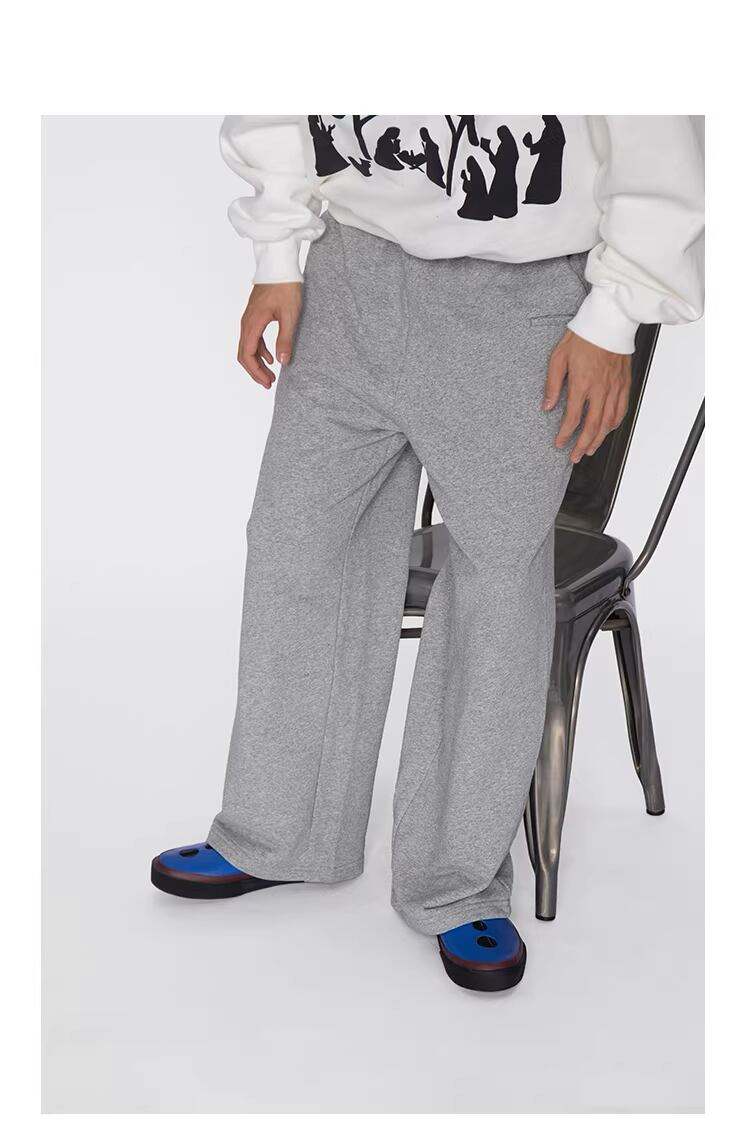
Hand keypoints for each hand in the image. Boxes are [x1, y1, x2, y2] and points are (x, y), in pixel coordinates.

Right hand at [237, 282, 302, 388]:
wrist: (279, 265)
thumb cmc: (285, 287)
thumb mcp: (289, 316)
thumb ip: (285, 339)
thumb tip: (283, 362)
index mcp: (252, 324)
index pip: (247, 355)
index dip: (255, 372)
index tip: (267, 383)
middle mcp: (246, 323)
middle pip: (244, 354)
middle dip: (255, 371)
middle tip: (269, 384)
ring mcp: (249, 319)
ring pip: (247, 347)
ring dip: (258, 363)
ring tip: (271, 375)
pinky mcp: (255, 316)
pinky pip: (253, 339)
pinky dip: (260, 351)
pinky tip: (271, 358)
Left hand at [543, 329, 631, 462]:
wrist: (610, 320)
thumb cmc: (584, 335)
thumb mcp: (558, 357)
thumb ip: (552, 384)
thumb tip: (548, 405)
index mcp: (582, 382)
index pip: (573, 417)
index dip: (566, 434)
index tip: (560, 443)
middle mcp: (600, 388)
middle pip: (593, 426)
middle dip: (582, 445)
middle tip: (575, 456)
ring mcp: (615, 387)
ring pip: (608, 422)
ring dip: (599, 439)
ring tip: (589, 450)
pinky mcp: (624, 384)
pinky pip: (622, 410)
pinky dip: (614, 424)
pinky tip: (608, 430)